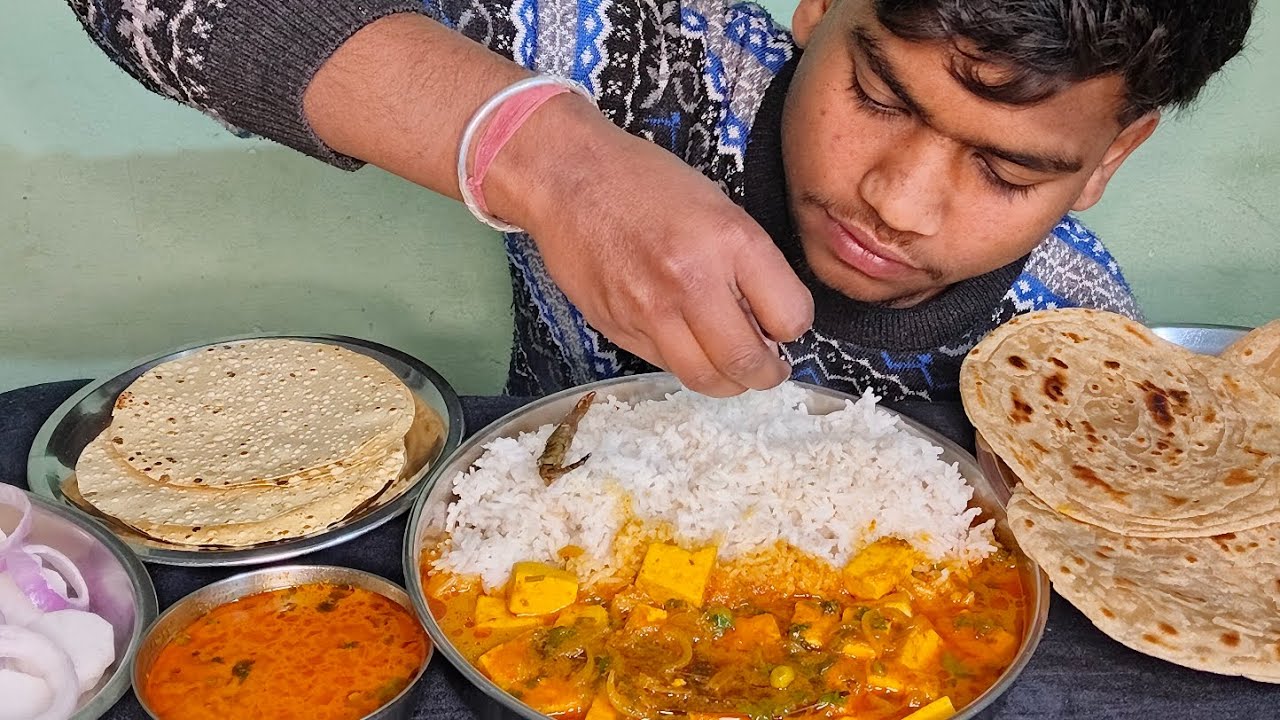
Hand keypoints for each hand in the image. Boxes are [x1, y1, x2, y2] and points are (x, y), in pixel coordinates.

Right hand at [488, 98, 814, 396]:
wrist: (569, 178)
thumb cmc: (645, 182)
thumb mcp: (718, 206)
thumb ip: (747, 264)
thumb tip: (768, 321)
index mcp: (730, 242)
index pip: (789, 317)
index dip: (794, 328)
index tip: (786, 325)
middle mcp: (693, 282)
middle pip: (748, 362)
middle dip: (768, 374)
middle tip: (769, 368)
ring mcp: (651, 312)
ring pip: (706, 378)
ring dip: (729, 382)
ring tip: (733, 368)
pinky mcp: (618, 329)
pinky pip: (666, 365)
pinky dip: (686, 363)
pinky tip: (688, 343)